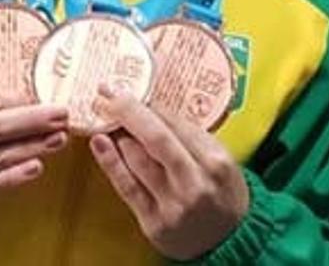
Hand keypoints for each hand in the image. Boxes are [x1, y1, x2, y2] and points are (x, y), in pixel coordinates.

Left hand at [90, 85, 249, 259]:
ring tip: (105, 118)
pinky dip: (110, 162)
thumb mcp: (220, 160)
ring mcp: (173, 204)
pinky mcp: (154, 222)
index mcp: (215, 162)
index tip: (129, 89)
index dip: (149, 104)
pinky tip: (99, 143)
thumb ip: (191, 137)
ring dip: (118, 134)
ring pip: (137, 159)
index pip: (177, 124)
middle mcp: (195, 183)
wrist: (229, 240)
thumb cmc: (222, 193)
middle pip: (155, 138)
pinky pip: (127, 186)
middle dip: (128, 111)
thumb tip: (150, 107)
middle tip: (108, 92)